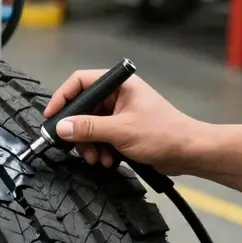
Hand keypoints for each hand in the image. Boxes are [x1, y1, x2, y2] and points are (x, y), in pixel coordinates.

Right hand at [45, 69, 205, 174]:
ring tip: (97, 158)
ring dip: (89, 145)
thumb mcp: (121, 131)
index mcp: (119, 85)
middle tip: (76, 147)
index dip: (62, 97)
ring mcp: (120, 113)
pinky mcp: (122, 129)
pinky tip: (106, 160)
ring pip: (90, 126)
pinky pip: (100, 137)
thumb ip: (89, 128)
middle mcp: (117, 95)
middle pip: (83, 108)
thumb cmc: (165, 134)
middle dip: (79, 131)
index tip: (51, 117)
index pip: (80, 82)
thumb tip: (62, 127)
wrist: (190, 153)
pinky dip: (99, 149)